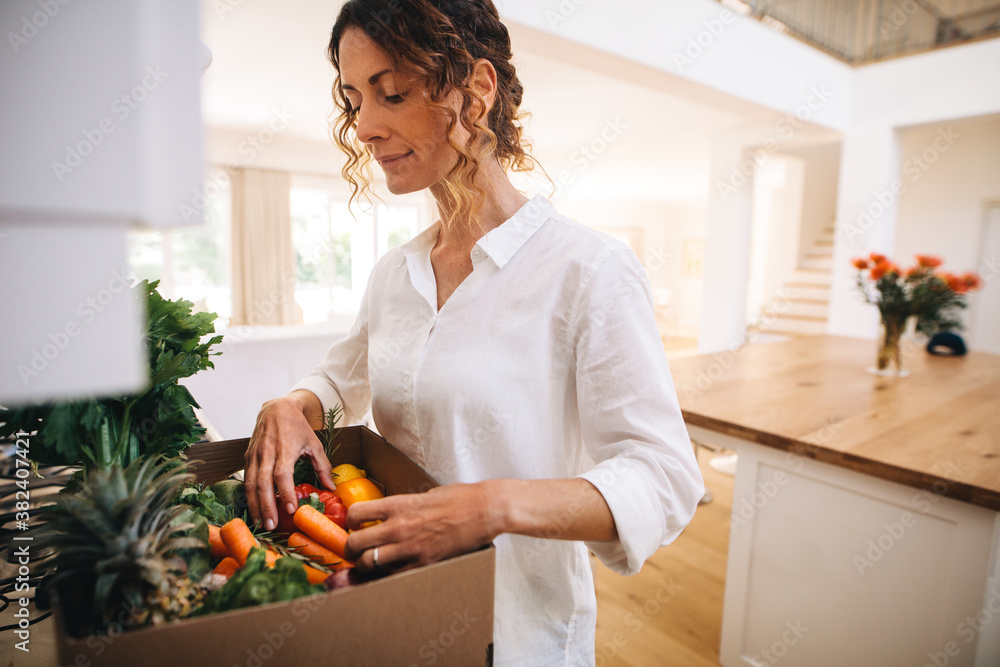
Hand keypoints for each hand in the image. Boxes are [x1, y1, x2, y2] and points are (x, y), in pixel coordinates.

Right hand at [244, 392, 333, 530]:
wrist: (276, 408)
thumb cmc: (297, 427)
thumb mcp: (314, 443)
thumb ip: (322, 466)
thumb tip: (331, 488)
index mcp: (285, 448)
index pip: (282, 474)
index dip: (285, 492)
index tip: (291, 509)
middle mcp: (266, 452)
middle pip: (262, 483)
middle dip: (266, 506)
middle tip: (272, 526)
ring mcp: (254, 455)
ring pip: (250, 484)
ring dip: (255, 505)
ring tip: (261, 523)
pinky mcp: (247, 457)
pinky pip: (246, 479)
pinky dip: (249, 496)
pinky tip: (255, 509)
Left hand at [343, 482, 503, 571]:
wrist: (484, 510)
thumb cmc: (459, 498)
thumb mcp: (424, 495)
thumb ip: (404, 506)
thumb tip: (390, 515)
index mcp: (398, 504)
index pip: (356, 514)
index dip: (350, 522)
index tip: (355, 525)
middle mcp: (399, 526)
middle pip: (355, 544)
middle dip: (351, 549)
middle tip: (357, 549)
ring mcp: (410, 547)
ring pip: (368, 564)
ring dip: (365, 565)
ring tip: (371, 563)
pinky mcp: (423, 563)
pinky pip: (393, 575)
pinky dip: (387, 575)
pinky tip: (392, 569)